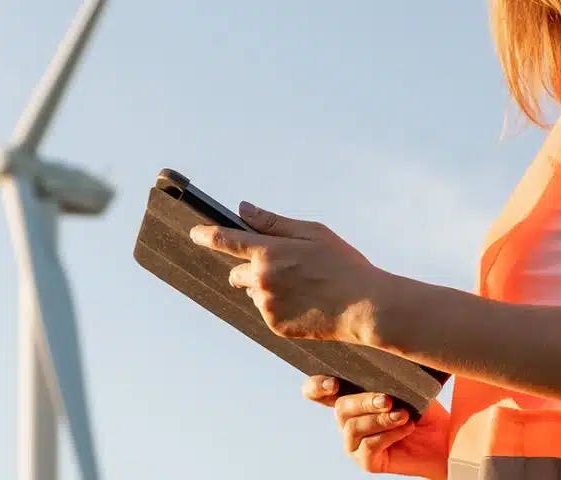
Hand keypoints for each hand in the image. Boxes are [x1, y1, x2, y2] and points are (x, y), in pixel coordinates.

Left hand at [190, 202, 390, 343]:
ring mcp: (267, 305)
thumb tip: (244, 210)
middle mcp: (261, 279)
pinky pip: (268, 312)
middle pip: (236, 273)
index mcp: (269, 252)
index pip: (224, 240)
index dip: (206, 235)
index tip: (195, 233)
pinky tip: (306, 303)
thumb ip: (273, 222)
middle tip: (283, 268)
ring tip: (303, 287)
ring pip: (254, 293)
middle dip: (250, 269)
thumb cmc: (343, 264)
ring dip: (267, 289)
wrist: (365, 306)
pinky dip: (280, 307)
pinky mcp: (275, 325)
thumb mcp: (312, 232)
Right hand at [304, 376, 449, 477]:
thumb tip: (381, 361)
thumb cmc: (423, 410)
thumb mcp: (405, 388)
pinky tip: (407, 427)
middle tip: (388, 399)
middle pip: (340, 408)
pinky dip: (389, 434)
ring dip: (379, 418)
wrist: (445, 439)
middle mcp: (347, 422)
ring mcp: (354, 444)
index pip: (317, 392)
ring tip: (403, 415)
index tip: (334, 384)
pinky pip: (369, 446)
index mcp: (350, 400)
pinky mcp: (366, 462)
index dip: (316, 386)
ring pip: (353, 427)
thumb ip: (386, 377)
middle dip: (364, 401)